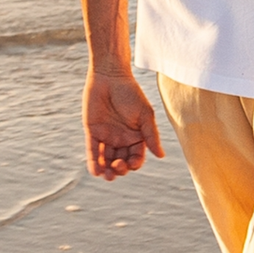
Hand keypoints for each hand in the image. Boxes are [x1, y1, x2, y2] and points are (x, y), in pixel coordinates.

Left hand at [85, 65, 162, 179]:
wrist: (110, 77)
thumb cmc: (130, 93)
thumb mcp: (145, 115)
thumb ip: (151, 135)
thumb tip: (161, 155)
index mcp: (136, 137)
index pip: (136, 157)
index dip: (134, 164)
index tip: (132, 163)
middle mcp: (121, 139)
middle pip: (121, 162)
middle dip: (120, 169)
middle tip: (118, 167)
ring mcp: (106, 136)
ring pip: (106, 160)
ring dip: (107, 171)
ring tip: (107, 175)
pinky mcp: (92, 132)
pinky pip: (93, 151)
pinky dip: (93, 162)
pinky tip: (96, 172)